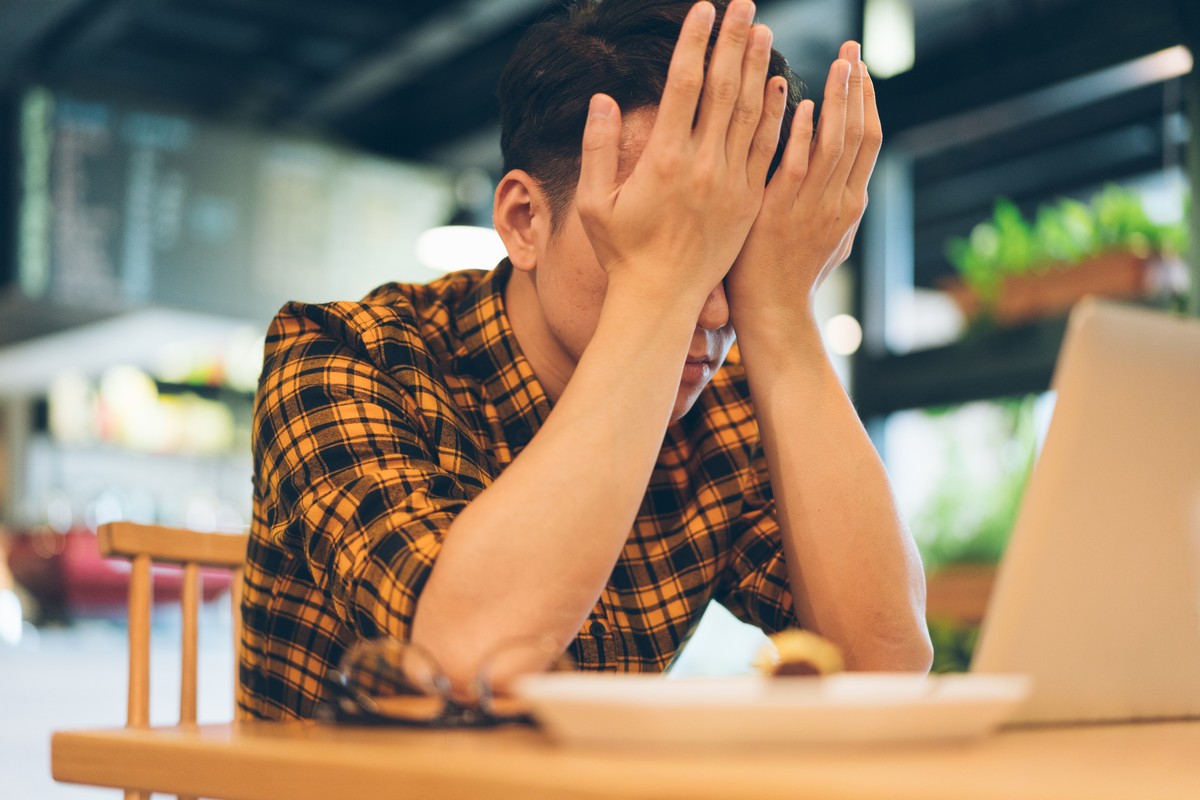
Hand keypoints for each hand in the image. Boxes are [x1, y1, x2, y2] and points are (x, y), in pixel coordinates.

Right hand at [575, 0, 787, 307]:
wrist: (661, 299)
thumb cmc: (621, 253)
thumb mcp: (594, 203)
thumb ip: (596, 149)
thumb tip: (602, 99)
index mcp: (662, 160)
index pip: (683, 85)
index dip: (694, 43)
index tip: (703, 9)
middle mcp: (701, 166)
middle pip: (723, 89)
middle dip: (732, 41)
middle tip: (743, 3)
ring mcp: (731, 183)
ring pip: (751, 113)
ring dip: (757, 67)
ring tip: (762, 29)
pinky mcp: (749, 200)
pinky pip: (767, 148)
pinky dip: (776, 113)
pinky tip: (780, 84)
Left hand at [726, 41, 880, 335]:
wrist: (772, 313)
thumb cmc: (791, 276)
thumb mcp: (828, 239)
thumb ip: (835, 202)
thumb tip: (846, 177)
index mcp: (851, 204)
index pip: (868, 141)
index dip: (868, 102)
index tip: (861, 70)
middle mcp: (840, 201)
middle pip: (859, 133)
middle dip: (859, 88)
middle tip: (853, 48)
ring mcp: (813, 206)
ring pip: (836, 142)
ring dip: (838, 99)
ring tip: (839, 62)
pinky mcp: (782, 212)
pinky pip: (797, 164)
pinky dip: (803, 132)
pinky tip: (802, 103)